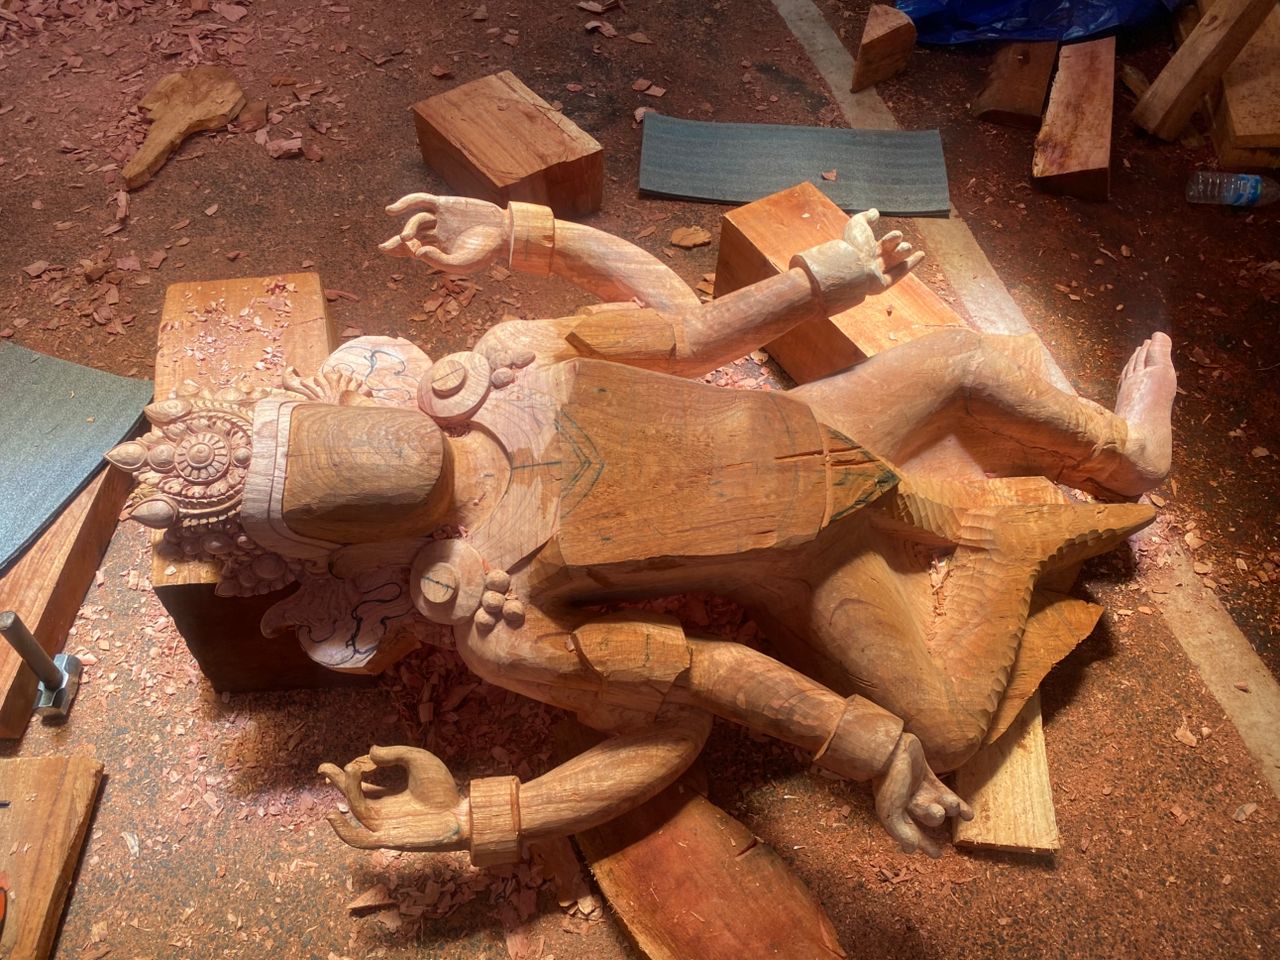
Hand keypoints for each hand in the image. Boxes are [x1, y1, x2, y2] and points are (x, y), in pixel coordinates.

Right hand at [319, 745, 468, 850]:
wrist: (461, 812)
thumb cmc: (443, 789)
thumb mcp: (418, 761)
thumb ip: (396, 754)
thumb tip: (370, 751)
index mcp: (389, 799)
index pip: (362, 790)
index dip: (349, 777)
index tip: (343, 763)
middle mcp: (383, 814)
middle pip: (353, 799)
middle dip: (338, 783)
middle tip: (323, 768)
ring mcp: (385, 827)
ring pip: (357, 811)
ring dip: (349, 791)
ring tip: (350, 770)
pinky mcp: (389, 839)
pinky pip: (360, 840)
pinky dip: (343, 831)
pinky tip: (334, 814)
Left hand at [379, 193, 509, 272]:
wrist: (503, 232)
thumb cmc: (485, 252)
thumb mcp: (462, 264)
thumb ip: (439, 261)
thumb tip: (417, 252)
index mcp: (439, 250)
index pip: (414, 250)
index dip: (401, 251)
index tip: (395, 252)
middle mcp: (437, 233)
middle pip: (411, 236)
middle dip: (396, 243)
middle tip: (384, 248)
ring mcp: (440, 218)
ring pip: (417, 220)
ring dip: (408, 228)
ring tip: (407, 238)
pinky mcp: (445, 204)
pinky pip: (421, 200)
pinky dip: (406, 203)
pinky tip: (392, 210)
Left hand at [842, 209, 923, 291]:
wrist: (851, 267)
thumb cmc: (852, 245)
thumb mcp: (857, 224)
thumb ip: (866, 217)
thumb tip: (874, 212)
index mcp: (864, 250)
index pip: (882, 244)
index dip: (893, 238)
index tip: (897, 236)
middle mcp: (870, 263)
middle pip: (890, 254)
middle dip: (898, 246)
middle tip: (899, 242)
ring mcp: (876, 274)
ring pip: (895, 263)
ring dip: (903, 253)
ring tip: (906, 248)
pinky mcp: (881, 285)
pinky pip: (898, 275)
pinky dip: (910, 265)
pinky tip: (921, 255)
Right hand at [872, 733, 972, 857]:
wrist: (891, 749)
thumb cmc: (889, 781)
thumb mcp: (891, 811)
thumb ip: (900, 832)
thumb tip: (911, 850)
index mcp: (897, 812)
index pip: (912, 833)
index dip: (924, 844)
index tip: (937, 855)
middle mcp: (909, 803)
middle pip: (928, 819)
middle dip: (935, 820)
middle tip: (936, 812)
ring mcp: (920, 789)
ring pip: (941, 806)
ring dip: (950, 808)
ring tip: (951, 804)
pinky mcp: (929, 777)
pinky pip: (946, 793)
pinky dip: (959, 804)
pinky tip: (969, 815)